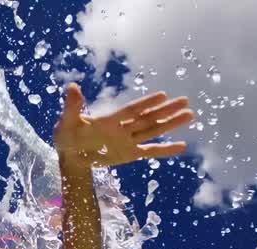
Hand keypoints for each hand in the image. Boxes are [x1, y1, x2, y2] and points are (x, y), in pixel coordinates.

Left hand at [52, 82, 194, 167]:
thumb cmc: (67, 135)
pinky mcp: (130, 154)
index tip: (163, 95)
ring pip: (153, 131)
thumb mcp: (67, 121)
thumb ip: (73, 106)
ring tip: (189, 115)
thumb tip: (72, 87)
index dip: (146, 103)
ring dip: (170, 124)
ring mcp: (128, 140)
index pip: (132, 110)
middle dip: (166, 111)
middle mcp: (123, 128)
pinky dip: (165, 150)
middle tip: (185, 101)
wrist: (70, 154)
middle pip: (148, 118)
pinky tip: (182, 146)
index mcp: (110, 119)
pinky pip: (150, 151)